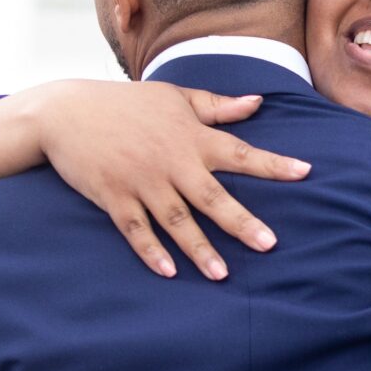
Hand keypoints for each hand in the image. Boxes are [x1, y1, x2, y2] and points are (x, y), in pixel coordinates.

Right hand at [0, 80, 310, 279]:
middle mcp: (171, 161)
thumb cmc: (125, 103)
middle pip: (213, 197)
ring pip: (176, 221)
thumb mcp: (174, 97)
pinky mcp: (114, 197)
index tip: (305, 172)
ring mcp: (141, 182)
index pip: (240, 152)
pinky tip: (169, 271)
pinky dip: (151, 251)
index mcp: (191, 136)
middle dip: (241, 222)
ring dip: (199, 248)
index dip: (273, 164)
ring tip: (221, 274)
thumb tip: (257, 103)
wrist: (65, 111)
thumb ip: (217, 106)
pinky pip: (136, 230)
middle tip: (268, 245)